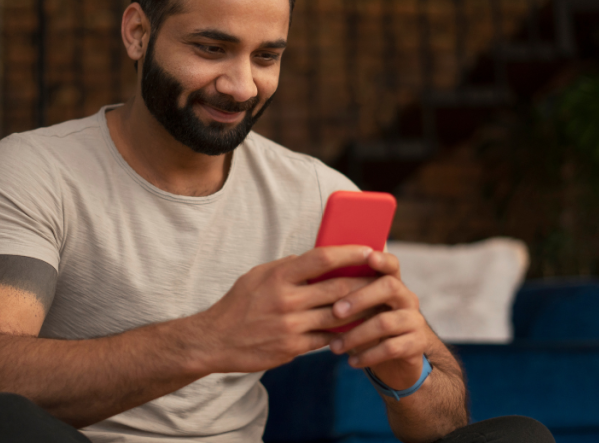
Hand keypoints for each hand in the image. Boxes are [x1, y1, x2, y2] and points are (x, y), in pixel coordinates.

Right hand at [193, 245, 380, 373]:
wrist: (215, 341)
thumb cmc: (238, 304)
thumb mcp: (257, 276)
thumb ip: (286, 267)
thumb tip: (317, 258)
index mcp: (279, 276)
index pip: (323, 258)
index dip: (350, 252)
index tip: (369, 249)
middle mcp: (287, 300)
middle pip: (339, 288)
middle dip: (365, 282)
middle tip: (383, 277)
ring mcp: (291, 326)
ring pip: (339, 316)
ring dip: (361, 310)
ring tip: (378, 303)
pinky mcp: (293, 348)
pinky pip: (327, 339)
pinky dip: (343, 334)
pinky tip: (355, 328)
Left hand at [327, 250, 434, 390]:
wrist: (396, 364)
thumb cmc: (367, 328)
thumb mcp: (358, 310)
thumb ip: (344, 294)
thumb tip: (311, 280)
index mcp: (392, 283)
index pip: (391, 264)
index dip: (381, 259)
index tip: (368, 256)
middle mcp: (407, 298)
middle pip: (389, 286)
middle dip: (359, 298)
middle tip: (335, 311)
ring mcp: (415, 320)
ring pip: (386, 321)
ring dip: (356, 334)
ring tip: (334, 347)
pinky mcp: (417, 344)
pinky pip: (391, 348)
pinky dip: (368, 355)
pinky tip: (351, 362)